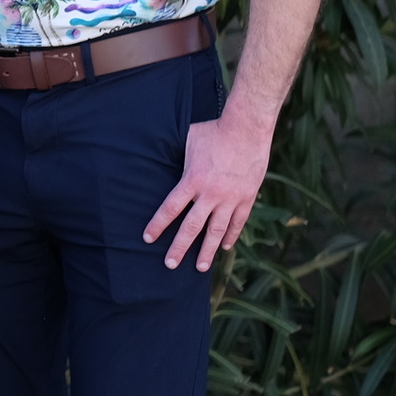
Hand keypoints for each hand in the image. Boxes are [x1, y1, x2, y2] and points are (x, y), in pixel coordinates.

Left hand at [145, 112, 274, 270]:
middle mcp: (211, 194)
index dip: (158, 225)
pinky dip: (231, 235)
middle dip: (180, 248)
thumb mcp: (188, 142)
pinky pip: (238, 222)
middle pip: (192, 227)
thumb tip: (166, 161)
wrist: (247, 128)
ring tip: (200, 268)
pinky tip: (224, 247)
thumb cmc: (213, 131)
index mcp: (192, 180)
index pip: (170, 208)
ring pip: (217, 231)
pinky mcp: (247, 197)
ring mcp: (231, 198)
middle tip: (169, 265)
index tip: (148, 238)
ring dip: (207, 251)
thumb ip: (180, 159)